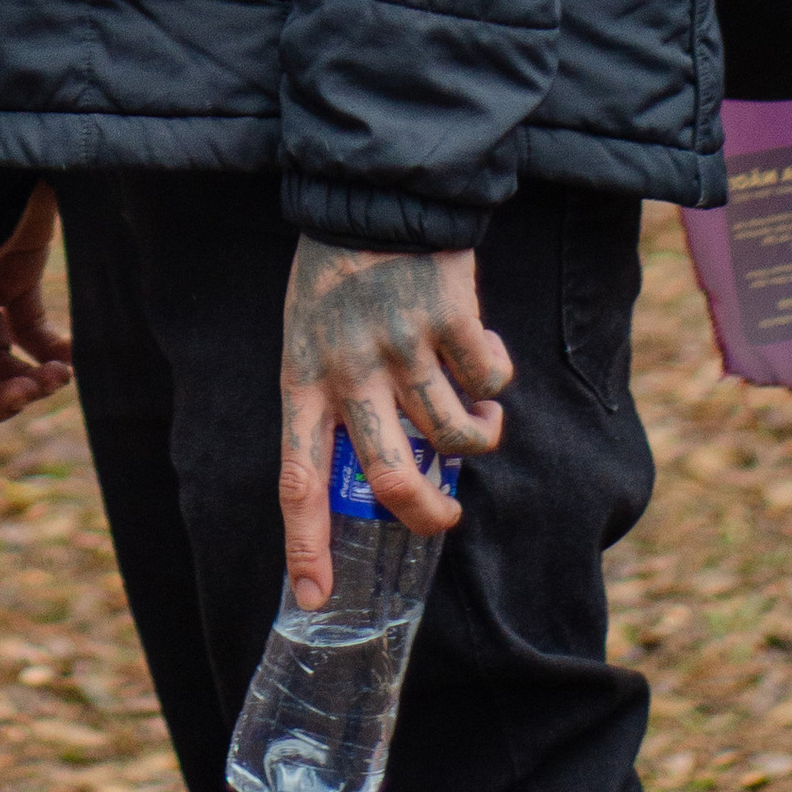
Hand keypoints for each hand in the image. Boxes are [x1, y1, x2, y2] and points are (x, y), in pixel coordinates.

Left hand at [279, 236, 509, 608]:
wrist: (371, 191)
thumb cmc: (338, 274)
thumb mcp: (311, 334)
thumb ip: (339, 397)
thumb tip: (390, 471)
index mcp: (303, 377)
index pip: (296, 478)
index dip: (306, 543)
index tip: (313, 599)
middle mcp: (349, 369)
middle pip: (389, 478)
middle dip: (426, 513)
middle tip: (445, 513)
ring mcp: (400, 344)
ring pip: (454, 436)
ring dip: (478, 437)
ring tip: (477, 417)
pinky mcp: (448, 318)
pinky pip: (489, 384)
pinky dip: (496, 382)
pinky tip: (482, 352)